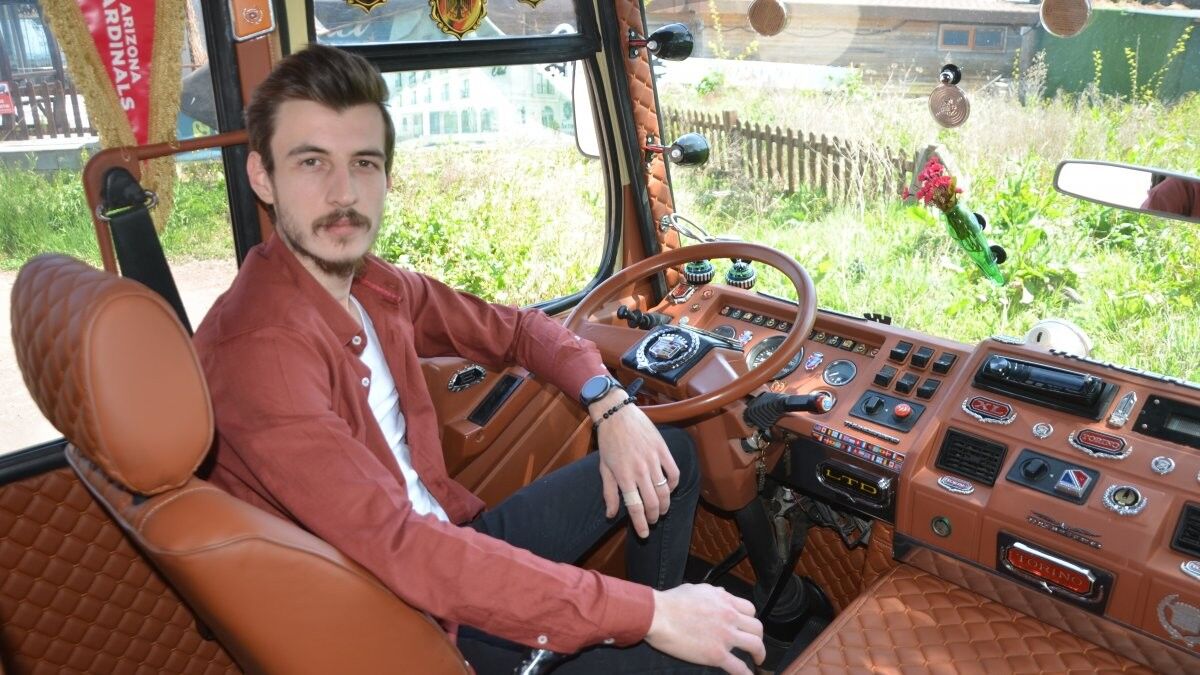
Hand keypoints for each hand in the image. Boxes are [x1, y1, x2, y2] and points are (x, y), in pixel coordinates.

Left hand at [590, 390, 679, 537]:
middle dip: (653, 517)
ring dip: (665, 505)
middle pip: (652, 503)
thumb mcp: (604, 468)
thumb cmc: (608, 441)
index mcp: (623, 476)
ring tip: (661, 510)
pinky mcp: (663, 450)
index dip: (641, 524)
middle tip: (652, 521)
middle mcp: (640, 470)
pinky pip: (674, 473)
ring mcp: (653, 460)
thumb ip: (609, 493)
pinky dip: (674, 485)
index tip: (644, 534)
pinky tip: (668, 489)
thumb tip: (611, 515)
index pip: (635, 507)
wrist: (617, 414)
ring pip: (665, 491)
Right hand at [645, 584, 764, 674]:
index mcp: (724, 601)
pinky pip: (739, 667)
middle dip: (758, 637)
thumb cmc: (671, 602)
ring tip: (758, 660)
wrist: (659, 616)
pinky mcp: (717, 654)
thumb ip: (713, 593)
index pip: (750, 609)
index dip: (750, 619)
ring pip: (755, 645)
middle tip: (755, 645)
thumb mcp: (696, 589)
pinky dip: (746, 674)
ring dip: (759, 654)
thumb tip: (721, 594)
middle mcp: (729, 616)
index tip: (747, 627)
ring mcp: (725, 636)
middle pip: (756, 628)